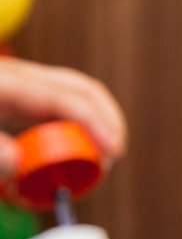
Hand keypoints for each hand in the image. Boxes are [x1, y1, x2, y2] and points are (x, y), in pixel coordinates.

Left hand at [0, 57, 127, 177]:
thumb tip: (15, 162)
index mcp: (6, 83)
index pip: (64, 98)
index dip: (95, 123)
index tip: (114, 151)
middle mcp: (19, 77)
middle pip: (81, 88)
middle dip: (109, 120)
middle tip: (115, 154)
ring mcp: (23, 83)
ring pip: (78, 93)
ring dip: (101, 120)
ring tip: (105, 154)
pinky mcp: (23, 94)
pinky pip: (65, 102)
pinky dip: (83, 123)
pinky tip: (84, 147)